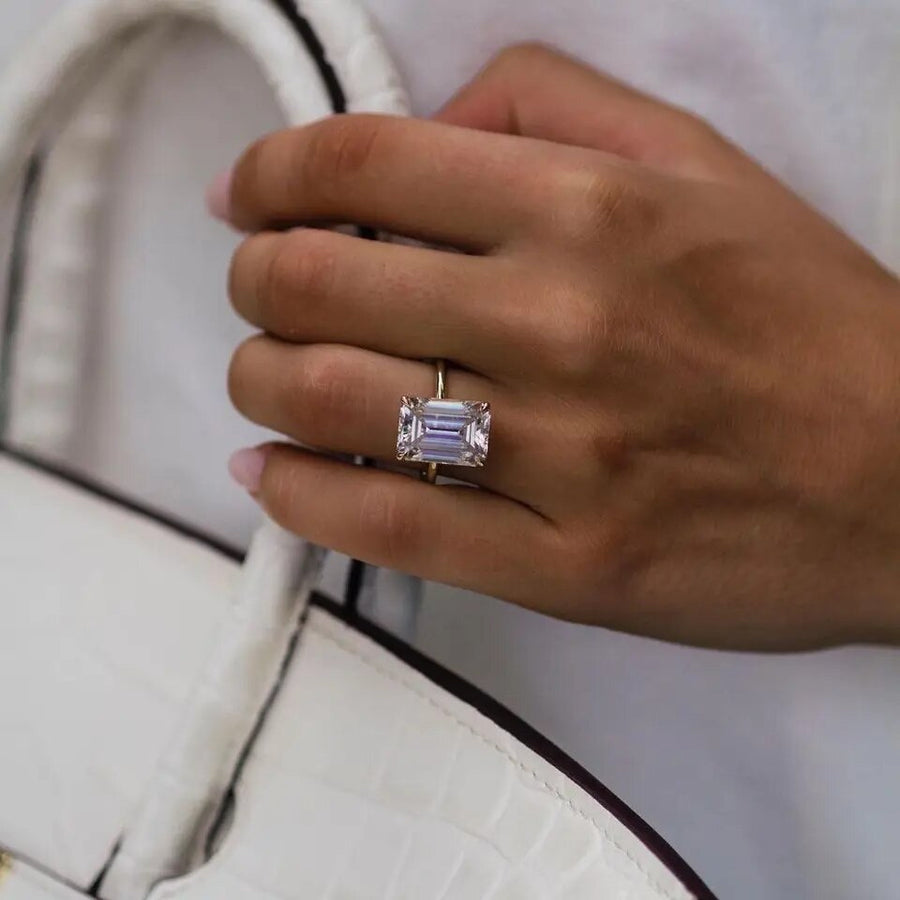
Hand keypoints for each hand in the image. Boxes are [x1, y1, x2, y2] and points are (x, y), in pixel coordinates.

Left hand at [217, 44, 899, 649]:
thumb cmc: (810, 323)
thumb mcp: (704, 168)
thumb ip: (557, 105)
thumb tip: (428, 125)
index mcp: (592, 211)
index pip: (363, 164)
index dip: (271, 174)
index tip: (245, 197)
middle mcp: (563, 323)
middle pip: (316, 284)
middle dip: (255, 281)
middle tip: (260, 292)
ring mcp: (561, 455)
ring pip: (330, 404)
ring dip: (262, 382)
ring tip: (265, 378)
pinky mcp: (567, 565)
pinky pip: (390, 526)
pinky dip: (303, 499)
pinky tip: (272, 478)